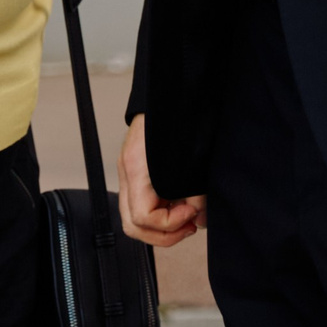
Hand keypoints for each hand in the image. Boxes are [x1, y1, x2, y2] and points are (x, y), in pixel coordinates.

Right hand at [117, 114, 206, 246]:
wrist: (169, 91)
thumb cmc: (179, 118)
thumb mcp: (191, 158)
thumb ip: (196, 192)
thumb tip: (199, 220)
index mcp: (136, 168)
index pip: (142, 216)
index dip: (169, 224)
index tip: (192, 214)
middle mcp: (127, 172)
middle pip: (132, 225)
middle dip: (163, 235)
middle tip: (188, 227)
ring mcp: (127, 172)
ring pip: (132, 220)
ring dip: (160, 228)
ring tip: (185, 220)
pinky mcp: (134, 171)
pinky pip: (139, 205)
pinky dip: (158, 214)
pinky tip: (177, 205)